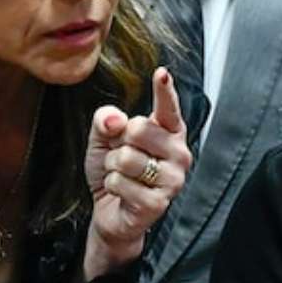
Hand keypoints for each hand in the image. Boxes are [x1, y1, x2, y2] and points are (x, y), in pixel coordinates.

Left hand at [82, 67, 191, 280]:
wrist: (111, 209)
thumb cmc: (114, 169)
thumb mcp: (103, 137)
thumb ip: (106, 119)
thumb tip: (114, 120)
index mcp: (168, 132)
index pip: (168, 108)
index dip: (164, 90)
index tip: (162, 73)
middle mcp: (178, 154)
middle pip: (137, 129)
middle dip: (118, 143)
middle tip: (122, 157)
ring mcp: (173, 179)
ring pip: (126, 157)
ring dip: (112, 167)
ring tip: (122, 176)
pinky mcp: (159, 202)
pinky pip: (120, 182)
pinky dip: (111, 185)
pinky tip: (122, 192)